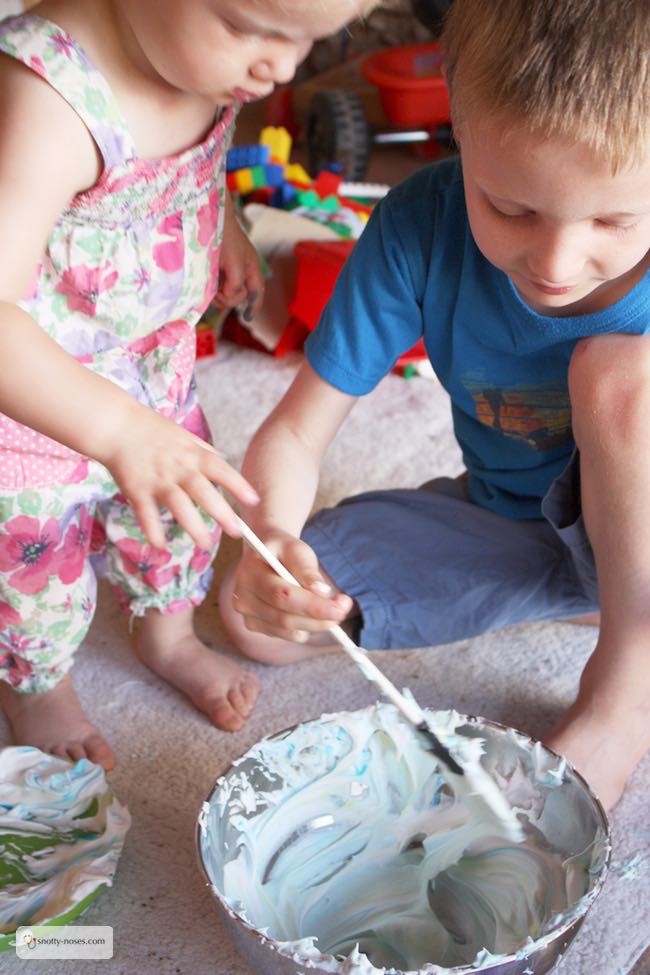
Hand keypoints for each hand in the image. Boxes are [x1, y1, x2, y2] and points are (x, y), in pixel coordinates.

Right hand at [96, 402, 258, 548]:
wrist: (116, 424)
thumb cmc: (151, 429)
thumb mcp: (183, 435)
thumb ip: (202, 450)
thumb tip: (222, 461)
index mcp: (192, 454)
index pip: (220, 469)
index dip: (238, 485)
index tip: (253, 500)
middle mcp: (178, 467)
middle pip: (203, 491)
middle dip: (221, 512)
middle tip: (237, 532)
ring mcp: (157, 480)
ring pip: (178, 505)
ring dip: (193, 526)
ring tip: (205, 544)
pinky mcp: (136, 489)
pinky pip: (146, 513)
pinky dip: (153, 530)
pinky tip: (160, 546)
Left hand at [215, 199, 263, 318]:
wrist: (209, 216)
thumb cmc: (226, 237)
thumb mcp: (235, 263)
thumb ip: (236, 283)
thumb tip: (230, 296)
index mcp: (252, 268)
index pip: (257, 292)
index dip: (254, 306)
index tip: (247, 318)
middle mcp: (242, 270)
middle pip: (240, 296)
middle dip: (229, 300)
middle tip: (216, 297)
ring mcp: (229, 269)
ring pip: (227, 292)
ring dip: (218, 296)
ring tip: (209, 292)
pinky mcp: (216, 267)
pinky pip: (217, 285)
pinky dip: (212, 289)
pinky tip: (206, 287)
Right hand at [232, 531, 353, 640]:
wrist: (266, 555)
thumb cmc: (283, 550)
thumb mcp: (296, 549)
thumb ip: (307, 569)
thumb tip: (321, 591)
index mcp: (249, 573)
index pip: (282, 596)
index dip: (313, 606)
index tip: (340, 607)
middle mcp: (242, 597)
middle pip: (285, 618)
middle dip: (320, 618)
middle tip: (344, 609)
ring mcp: (247, 615)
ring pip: (289, 630)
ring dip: (317, 624)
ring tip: (334, 608)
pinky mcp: (255, 626)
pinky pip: (287, 635)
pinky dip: (306, 627)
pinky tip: (311, 612)